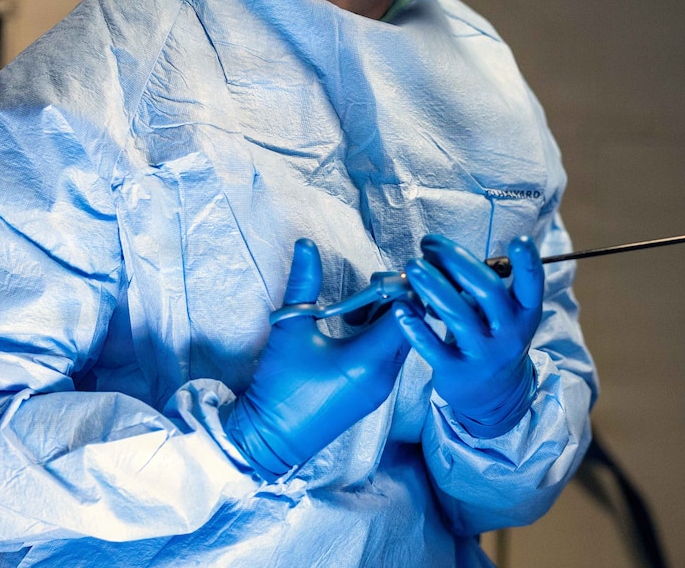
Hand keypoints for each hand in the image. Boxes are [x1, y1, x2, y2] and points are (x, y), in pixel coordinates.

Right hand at [225, 239, 410, 477]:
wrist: (271, 441)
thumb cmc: (279, 387)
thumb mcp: (289, 330)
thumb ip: (303, 284)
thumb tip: (306, 243)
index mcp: (368, 359)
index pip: (408, 312)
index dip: (402, 287)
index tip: (383, 273)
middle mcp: (385, 375)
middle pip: (413, 325)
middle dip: (398, 298)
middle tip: (371, 285)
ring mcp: (382, 388)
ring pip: (403, 340)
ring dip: (389, 318)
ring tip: (360, 306)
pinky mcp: (375, 394)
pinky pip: (392, 356)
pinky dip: (382, 337)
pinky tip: (355, 330)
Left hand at [394, 234, 543, 437]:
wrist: (494, 393)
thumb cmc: (493, 336)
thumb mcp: (505, 314)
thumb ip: (483, 286)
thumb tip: (440, 253)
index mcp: (524, 313)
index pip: (532, 285)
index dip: (528, 263)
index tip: (519, 240)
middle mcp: (509, 333)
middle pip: (487, 290)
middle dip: (457, 261)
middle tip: (429, 243)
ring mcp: (484, 354)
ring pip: (457, 314)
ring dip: (432, 285)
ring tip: (413, 265)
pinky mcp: (458, 371)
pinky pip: (433, 347)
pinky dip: (415, 325)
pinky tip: (400, 307)